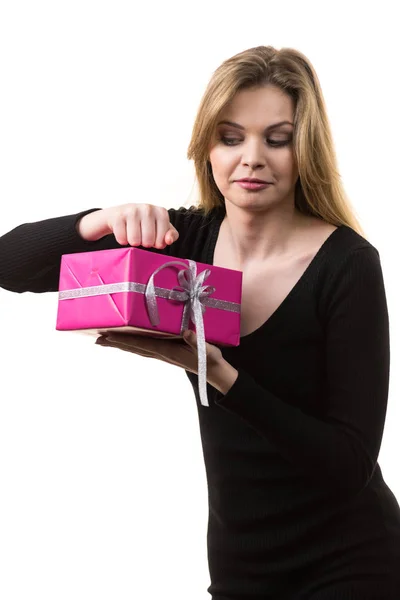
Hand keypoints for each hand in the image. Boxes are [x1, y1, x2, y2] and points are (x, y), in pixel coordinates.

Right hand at [76, 203, 178, 246]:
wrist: (118, 215)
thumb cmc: (144, 224)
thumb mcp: (160, 228)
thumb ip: (171, 235)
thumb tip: (168, 240)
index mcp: (161, 212)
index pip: (163, 238)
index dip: (158, 243)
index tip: (154, 238)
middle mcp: (147, 208)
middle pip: (148, 240)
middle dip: (144, 243)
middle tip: (142, 236)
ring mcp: (132, 211)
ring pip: (135, 241)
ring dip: (133, 242)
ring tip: (133, 234)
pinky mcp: (118, 216)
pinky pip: (122, 239)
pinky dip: (122, 240)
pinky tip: (123, 232)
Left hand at [95, 329, 223, 375]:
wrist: (215, 372)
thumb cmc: (211, 359)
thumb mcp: (205, 348)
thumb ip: (196, 340)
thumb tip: (185, 332)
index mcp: (167, 350)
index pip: (140, 344)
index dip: (123, 340)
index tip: (108, 337)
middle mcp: (161, 353)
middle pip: (133, 347)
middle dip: (115, 343)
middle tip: (98, 339)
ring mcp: (163, 354)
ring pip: (137, 349)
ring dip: (121, 345)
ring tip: (106, 341)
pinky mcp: (167, 354)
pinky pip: (145, 349)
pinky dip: (133, 346)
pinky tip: (130, 344)